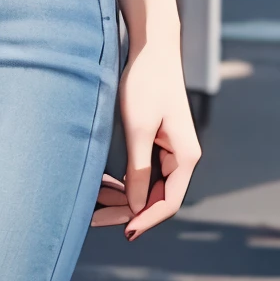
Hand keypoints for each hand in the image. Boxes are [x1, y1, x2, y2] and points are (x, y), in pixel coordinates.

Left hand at [91, 41, 200, 237]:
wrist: (151, 48)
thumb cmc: (146, 83)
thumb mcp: (138, 129)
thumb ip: (138, 169)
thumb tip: (134, 206)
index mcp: (186, 156)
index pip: (168, 202)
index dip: (145, 220)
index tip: (122, 233)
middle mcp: (183, 156)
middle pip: (157, 197)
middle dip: (127, 210)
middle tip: (95, 218)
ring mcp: (171, 149)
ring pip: (148, 186)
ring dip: (124, 196)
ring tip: (94, 202)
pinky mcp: (159, 141)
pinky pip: (144, 171)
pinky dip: (125, 180)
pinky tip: (104, 184)